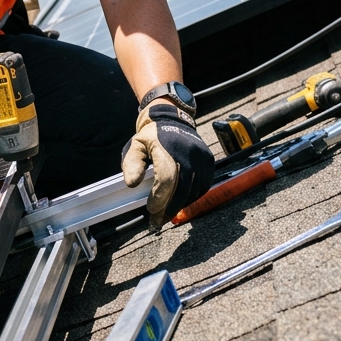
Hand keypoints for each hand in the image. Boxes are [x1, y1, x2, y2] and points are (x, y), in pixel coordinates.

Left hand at [122, 103, 214, 228]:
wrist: (172, 119)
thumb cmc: (151, 137)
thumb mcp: (135, 146)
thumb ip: (131, 164)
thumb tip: (132, 184)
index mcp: (167, 147)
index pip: (166, 178)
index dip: (159, 197)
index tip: (151, 210)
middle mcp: (188, 152)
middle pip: (182, 188)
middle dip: (170, 208)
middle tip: (158, 221)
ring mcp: (201, 157)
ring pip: (193, 190)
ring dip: (180, 205)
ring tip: (166, 214)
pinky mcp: (209, 162)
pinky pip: (202, 187)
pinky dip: (191, 198)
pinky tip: (179, 202)